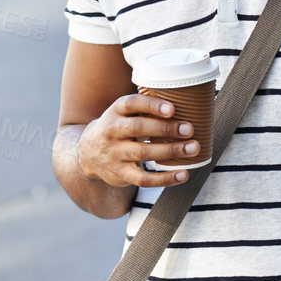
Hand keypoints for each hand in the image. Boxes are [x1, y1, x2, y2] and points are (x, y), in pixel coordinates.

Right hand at [77, 93, 201, 188]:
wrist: (88, 153)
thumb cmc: (118, 128)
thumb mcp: (123, 113)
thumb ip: (145, 107)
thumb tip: (186, 101)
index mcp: (116, 111)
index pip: (132, 104)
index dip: (152, 106)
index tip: (172, 108)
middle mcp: (113, 131)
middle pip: (138, 128)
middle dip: (166, 129)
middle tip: (189, 129)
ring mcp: (115, 154)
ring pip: (143, 153)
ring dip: (170, 151)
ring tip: (193, 148)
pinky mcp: (120, 174)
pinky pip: (143, 179)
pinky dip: (165, 178)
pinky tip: (183, 174)